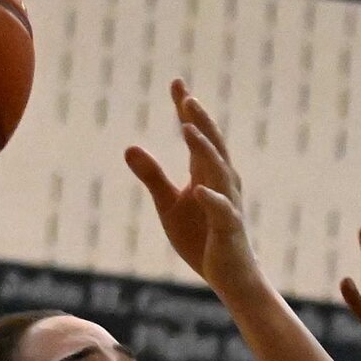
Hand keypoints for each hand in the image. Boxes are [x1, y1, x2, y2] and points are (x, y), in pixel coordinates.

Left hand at [126, 81, 258, 299]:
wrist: (231, 277)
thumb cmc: (202, 239)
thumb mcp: (169, 205)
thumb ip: (152, 176)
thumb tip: (128, 146)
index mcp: (206, 173)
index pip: (197, 135)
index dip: (186, 110)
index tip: (176, 83)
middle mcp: (222, 182)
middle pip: (212, 145)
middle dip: (200, 121)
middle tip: (187, 97)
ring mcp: (228, 205)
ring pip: (219, 172)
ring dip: (204, 150)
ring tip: (187, 130)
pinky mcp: (230, 230)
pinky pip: (222, 212)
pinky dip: (212, 200)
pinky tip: (199, 190)